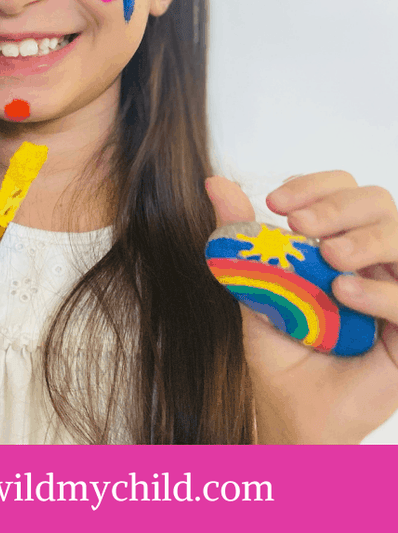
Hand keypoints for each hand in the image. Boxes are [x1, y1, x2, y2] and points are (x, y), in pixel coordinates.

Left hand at [206, 171, 397, 443]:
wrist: (292, 412)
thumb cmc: (282, 347)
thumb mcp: (255, 284)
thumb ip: (242, 234)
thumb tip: (214, 181)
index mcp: (341, 239)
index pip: (343, 188)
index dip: (313, 185)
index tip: (274, 203)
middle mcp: (374, 259)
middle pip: (377, 201)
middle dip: (337, 205)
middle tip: (299, 227)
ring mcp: (394, 291)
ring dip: (365, 239)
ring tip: (329, 258)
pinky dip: (381, 290)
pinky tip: (345, 293)